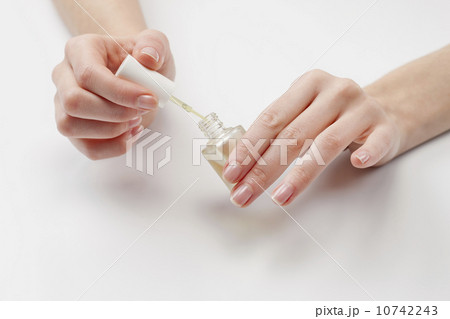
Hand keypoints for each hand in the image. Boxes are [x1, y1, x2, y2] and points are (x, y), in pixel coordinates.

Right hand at [52, 29, 174, 159]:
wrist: (138, 75)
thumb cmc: (140, 60)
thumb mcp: (155, 45)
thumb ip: (154, 45)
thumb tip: (147, 58)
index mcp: (80, 50)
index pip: (88, 74)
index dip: (120, 92)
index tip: (149, 99)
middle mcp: (65, 76)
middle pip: (74, 103)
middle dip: (115, 113)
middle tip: (142, 110)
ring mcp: (64, 104)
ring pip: (70, 126)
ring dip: (111, 131)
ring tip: (136, 120)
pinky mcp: (75, 127)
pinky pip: (86, 147)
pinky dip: (113, 147)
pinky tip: (131, 134)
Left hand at [223, 70, 401, 206]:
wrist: (385, 108)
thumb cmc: (333, 114)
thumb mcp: (304, 111)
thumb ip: (277, 129)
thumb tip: (238, 162)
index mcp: (307, 85)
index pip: (271, 119)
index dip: (249, 147)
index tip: (232, 174)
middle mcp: (334, 92)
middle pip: (292, 135)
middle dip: (263, 169)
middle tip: (244, 194)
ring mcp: (361, 109)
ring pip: (326, 144)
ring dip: (300, 174)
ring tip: (280, 197)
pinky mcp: (384, 127)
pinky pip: (375, 142)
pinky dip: (365, 154)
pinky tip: (356, 165)